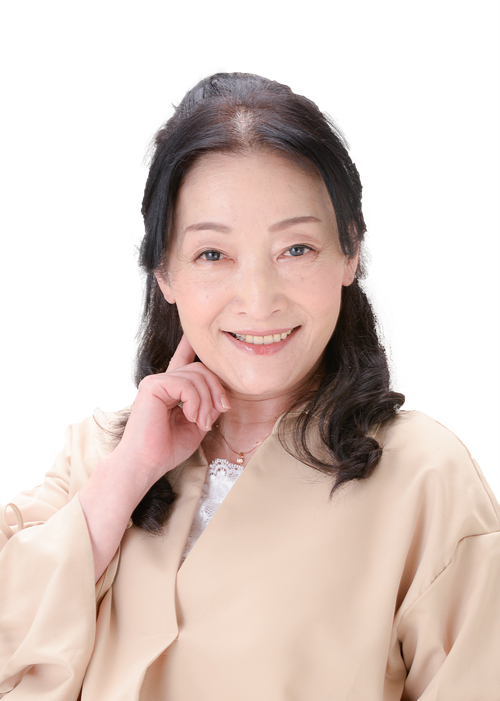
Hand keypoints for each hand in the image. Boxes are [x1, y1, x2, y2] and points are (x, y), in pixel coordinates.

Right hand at [112, 335, 230, 494]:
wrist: (145, 463)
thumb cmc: (166, 450)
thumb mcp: (196, 426)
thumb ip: (208, 408)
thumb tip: (222, 397)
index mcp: (170, 390)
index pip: (183, 361)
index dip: (189, 346)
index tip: (194, 335)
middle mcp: (162, 382)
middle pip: (200, 369)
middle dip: (216, 390)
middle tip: (219, 413)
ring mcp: (156, 382)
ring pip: (196, 376)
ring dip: (207, 402)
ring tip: (202, 422)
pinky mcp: (153, 386)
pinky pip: (186, 385)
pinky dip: (195, 402)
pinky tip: (191, 417)